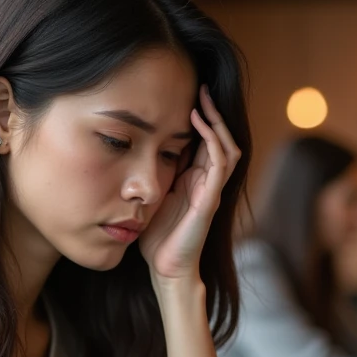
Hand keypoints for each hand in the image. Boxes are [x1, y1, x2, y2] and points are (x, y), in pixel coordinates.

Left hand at [140, 85, 240, 285]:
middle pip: (221, 138)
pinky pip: (220, 163)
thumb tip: (130, 149)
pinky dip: (211, 139)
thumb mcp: (150, 196)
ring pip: (227, 146)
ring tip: (203, 99)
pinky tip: (197, 122)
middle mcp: (207, 183)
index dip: (201, 118)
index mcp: (195, 181)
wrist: (165, 270)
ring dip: (216, 121)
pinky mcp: (210, 200)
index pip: (206, 141)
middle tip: (201, 86)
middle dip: (213, 112)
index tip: (187, 93)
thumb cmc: (156, 238)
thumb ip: (150, 175)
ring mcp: (212, 190)